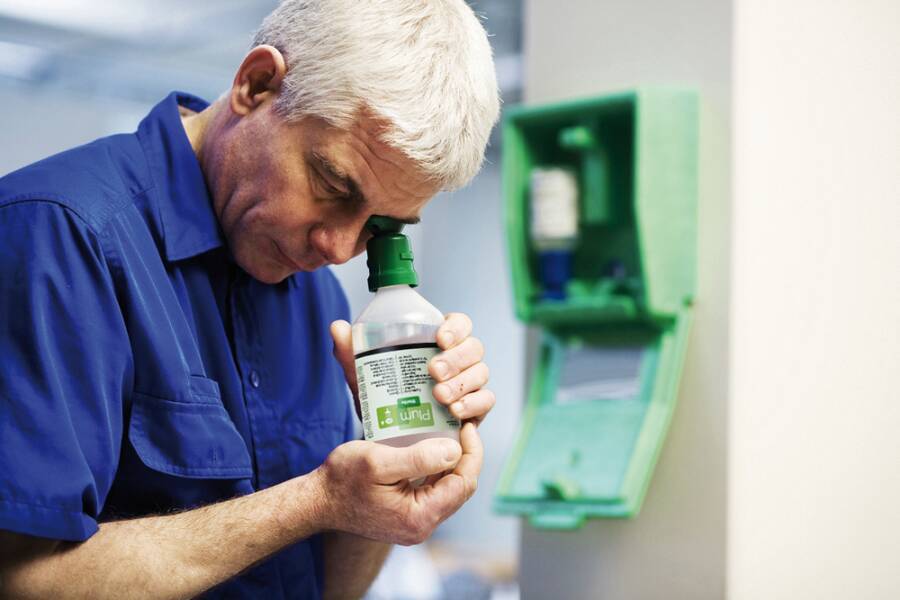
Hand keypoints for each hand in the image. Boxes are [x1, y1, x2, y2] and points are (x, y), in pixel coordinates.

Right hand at [313, 423, 482, 544]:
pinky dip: (436, 469)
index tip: (466, 426)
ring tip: (449, 433)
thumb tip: (455, 451)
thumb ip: (418, 458)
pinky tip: (432, 448)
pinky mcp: (408, 515)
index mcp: (419, 517)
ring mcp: (415, 523)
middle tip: (460, 426)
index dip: (472, 452)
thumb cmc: (342, 480)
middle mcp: (422, 526)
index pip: (463, 484)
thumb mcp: (378, 462)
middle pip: (460, 487)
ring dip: (451, 461)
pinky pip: (433, 490)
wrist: (317, 501)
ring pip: (448, 488)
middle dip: (465, 455)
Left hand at [329, 314, 495, 424]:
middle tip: (434, 371)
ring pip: (481, 373)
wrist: (390, 435)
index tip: (439, 338)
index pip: (460, 323)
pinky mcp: (475, 409)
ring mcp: (470, 383)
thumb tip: (337, 327)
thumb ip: (351, 352)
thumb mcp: (365, 375)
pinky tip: (455, 411)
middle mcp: (460, 360)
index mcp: (440, 341)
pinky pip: (486, 401)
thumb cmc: (384, 396)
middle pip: (474, 348)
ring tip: (439, 396)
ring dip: (462, 383)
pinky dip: (474, 404)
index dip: (456, 327)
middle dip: (457, 358)